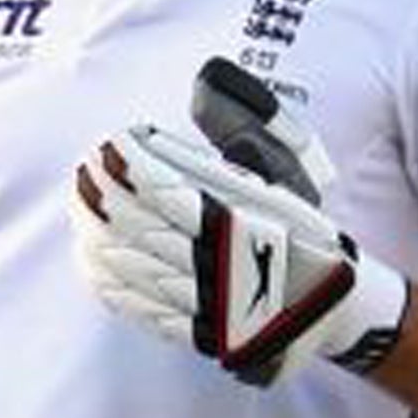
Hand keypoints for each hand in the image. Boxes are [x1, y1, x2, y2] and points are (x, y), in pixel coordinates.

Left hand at [70, 122, 408, 385]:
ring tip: (79, 208)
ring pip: (134, 266)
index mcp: (241, 220)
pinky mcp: (199, 332)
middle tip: (81, 173)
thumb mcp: (285, 172)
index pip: (168, 190)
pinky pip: (142, 307)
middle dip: (103, 197)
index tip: (107, 146)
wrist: (338, 308)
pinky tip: (91, 259)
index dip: (131, 168)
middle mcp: (219, 263)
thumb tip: (204, 85)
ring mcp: (206, 302)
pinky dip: (110, 283)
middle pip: (141, 227)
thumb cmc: (308, 232)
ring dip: (98, 235)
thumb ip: (242, 130)